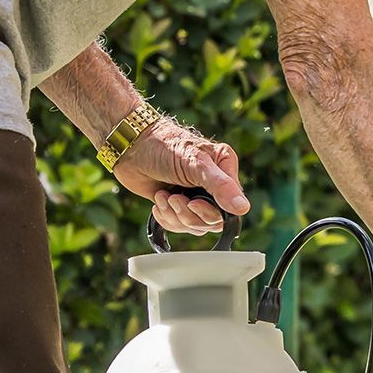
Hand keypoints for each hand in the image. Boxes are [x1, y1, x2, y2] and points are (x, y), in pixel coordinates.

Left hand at [112, 118, 250, 233]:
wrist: (130, 147)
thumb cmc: (164, 146)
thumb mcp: (196, 164)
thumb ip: (221, 186)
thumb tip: (243, 208)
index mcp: (224, 168)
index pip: (231, 206)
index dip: (211, 212)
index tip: (193, 203)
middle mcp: (214, 184)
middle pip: (212, 221)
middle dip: (189, 214)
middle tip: (174, 198)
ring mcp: (196, 195)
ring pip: (195, 226)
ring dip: (175, 215)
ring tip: (163, 196)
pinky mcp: (178, 204)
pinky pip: (179, 226)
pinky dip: (166, 218)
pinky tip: (158, 201)